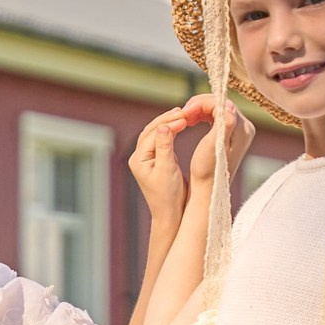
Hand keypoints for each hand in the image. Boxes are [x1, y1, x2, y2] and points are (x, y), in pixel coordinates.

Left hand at [127, 101, 196, 220]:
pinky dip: (172, 131)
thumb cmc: (169, 196)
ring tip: (184, 114)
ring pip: (156, 133)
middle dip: (168, 119)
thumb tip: (163, 125)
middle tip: (185, 110)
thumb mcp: (168, 170)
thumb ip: (165, 147)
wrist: (171, 214)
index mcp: (139, 159)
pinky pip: (162, 140)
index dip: (168, 122)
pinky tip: (183, 125)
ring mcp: (147, 158)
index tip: (185, 116)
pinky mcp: (157, 160)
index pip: (152, 133)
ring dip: (169, 122)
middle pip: (152, 130)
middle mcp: (140, 157)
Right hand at [183, 94, 252, 198]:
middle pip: (222, 104)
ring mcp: (240, 131)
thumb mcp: (213, 147)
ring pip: (219, 109)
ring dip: (201, 109)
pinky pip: (218, 116)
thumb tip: (229, 106)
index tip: (185, 110)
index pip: (223, 103)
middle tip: (184, 112)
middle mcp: (245, 128)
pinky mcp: (232, 134)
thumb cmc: (207, 170)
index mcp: (242, 130)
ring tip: (186, 118)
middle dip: (201, 104)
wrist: (207, 188)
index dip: (202, 103)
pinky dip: (204, 115)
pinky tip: (192, 121)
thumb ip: (223, 125)